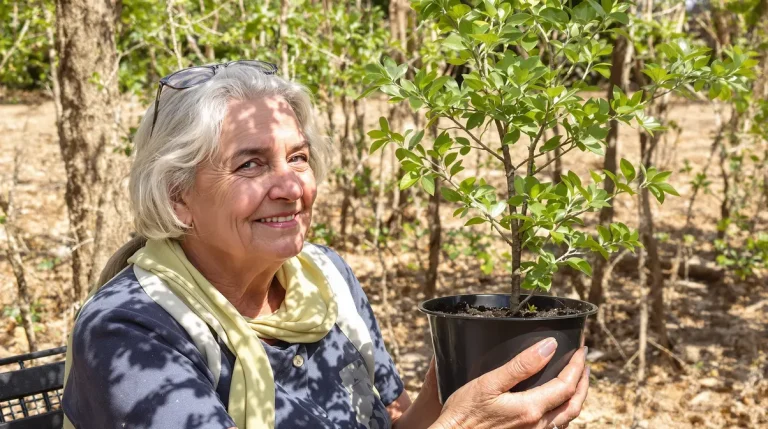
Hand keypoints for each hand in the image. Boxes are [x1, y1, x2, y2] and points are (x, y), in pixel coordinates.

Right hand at [432, 338, 588, 428]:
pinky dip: (563, 410)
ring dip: (576, 396)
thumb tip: (549, 347)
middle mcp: (538, 426)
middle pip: (574, 404)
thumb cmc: (464, 413)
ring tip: (575, 378)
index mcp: (531, 409)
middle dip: (583, 381)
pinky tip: (555, 401)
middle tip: (584, 361)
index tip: (581, 348)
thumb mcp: (489, 383)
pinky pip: (554, 426)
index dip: (577, 365)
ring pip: (566, 417)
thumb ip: (520, 365)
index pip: (567, 385)